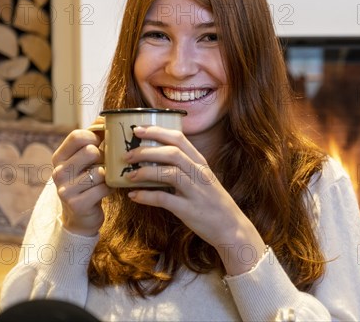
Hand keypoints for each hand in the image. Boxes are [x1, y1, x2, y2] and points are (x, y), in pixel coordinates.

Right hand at [51, 118, 112, 235]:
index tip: (104, 141)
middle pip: (91, 151)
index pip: (78, 135)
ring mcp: (65, 189)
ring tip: (106, 178)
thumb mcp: (84, 159)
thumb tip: (107, 116)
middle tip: (106, 164)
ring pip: (100, 171)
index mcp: (59, 157)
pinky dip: (111, 188)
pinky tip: (107, 190)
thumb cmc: (86, 181)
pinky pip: (104, 188)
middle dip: (105, 157)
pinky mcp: (77, 204)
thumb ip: (93, 137)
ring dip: (109, 174)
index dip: (96, 135)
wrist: (79, 216)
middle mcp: (58, 172)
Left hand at [124, 126, 266, 274]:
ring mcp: (196, 192)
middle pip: (172, 153)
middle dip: (146, 150)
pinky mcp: (189, 210)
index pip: (179, 139)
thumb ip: (185, 168)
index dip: (157, 132)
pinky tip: (134, 195)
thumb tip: (156, 160)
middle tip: (128, 154)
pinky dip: (146, 196)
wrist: (231, 228)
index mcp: (201, 163)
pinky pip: (164, 199)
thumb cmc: (213, 203)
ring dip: (145, 172)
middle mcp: (199, 173)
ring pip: (169, 173)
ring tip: (130, 175)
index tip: (138, 130)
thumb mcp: (203, 179)